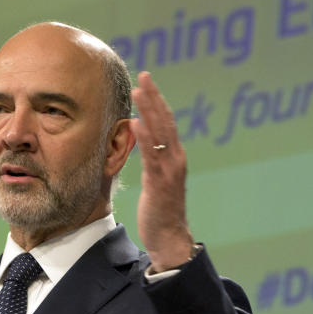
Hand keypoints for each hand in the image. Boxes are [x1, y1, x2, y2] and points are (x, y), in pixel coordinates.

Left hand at [130, 72, 194, 271]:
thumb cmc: (161, 211)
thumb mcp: (156, 180)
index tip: (146, 81)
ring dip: (149, 111)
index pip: (166, 122)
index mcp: (174, 157)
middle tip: (143, 75)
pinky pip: (153, 156)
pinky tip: (137, 122)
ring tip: (139, 91)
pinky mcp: (161, 183)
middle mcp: (176, 159)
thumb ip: (152, 158)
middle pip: (166, 121)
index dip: (157, 101)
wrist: (170, 238)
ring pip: (160, 134)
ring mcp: (170, 170)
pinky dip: (146, 137)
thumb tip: (141, 139)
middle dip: (154, 97)